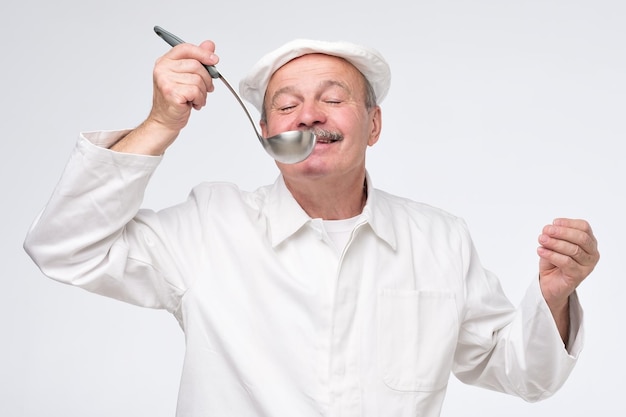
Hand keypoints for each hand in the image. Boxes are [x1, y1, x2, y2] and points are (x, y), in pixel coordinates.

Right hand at [111, 40, 218, 154]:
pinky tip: (193, 104)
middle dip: (206, 79)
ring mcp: (165, 81)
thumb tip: (209, 45)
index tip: (214, 60)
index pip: (185, 49)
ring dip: (203, 93)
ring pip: (198, 80)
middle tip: (205, 89)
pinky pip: (196, 91)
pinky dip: (200, 100)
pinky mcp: (171, 93)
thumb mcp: (186, 76)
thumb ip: (197, 59)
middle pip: (196, 65)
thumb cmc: (175, 99)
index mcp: (165, 61)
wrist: (165, 120)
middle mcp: (162, 69)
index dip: (202, 53)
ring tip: (195, 99)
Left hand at [537, 218, 598, 309]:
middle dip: (562, 232)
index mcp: (589, 242)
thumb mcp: (554, 245)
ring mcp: (587, 266)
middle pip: (581, 238)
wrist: (550, 284)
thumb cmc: (554, 262)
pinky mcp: (578, 275)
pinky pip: (566, 262)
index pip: (584, 227)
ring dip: (555, 243)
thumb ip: (554, 237)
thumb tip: (548, 230)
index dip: (569, 223)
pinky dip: (551, 255)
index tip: (553, 222)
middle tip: (546, 230)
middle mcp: (592, 253)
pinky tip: (541, 251)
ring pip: (573, 250)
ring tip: (541, 239)